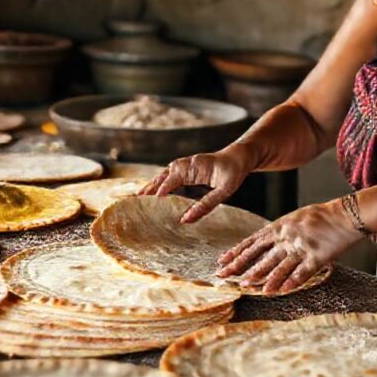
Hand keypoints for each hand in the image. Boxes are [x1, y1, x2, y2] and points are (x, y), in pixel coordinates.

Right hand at [139, 143, 256, 222]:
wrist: (240, 156)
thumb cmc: (234, 172)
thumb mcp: (224, 191)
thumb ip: (206, 205)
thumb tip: (185, 220)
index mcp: (192, 167)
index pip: (171, 180)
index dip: (159, 192)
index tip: (148, 203)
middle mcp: (185, 164)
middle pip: (162, 177)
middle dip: (149, 188)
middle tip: (135, 201)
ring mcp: (185, 165)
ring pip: (163, 175)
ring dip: (151, 185)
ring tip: (139, 197)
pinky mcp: (186, 169)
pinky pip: (169, 175)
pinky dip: (159, 183)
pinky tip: (153, 191)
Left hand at [216, 199, 365, 293]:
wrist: (347, 215)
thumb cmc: (322, 216)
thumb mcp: (296, 218)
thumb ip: (281, 230)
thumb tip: (265, 241)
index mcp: (280, 226)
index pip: (253, 241)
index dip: (237, 252)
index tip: (222, 261)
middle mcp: (287, 237)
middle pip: (259, 254)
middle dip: (240, 266)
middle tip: (224, 276)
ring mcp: (302, 247)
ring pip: (277, 265)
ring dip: (260, 277)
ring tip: (246, 286)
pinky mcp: (317, 257)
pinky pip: (302, 273)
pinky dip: (290, 282)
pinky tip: (280, 291)